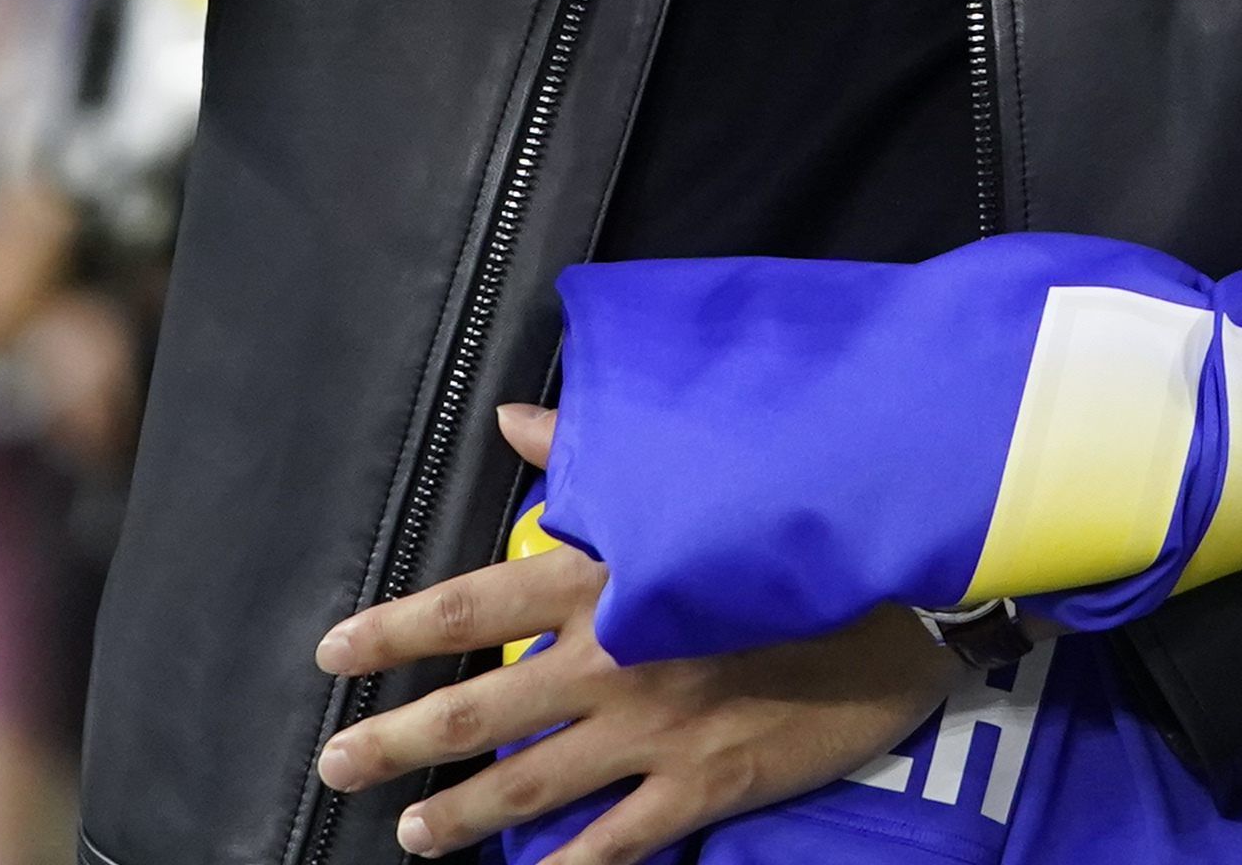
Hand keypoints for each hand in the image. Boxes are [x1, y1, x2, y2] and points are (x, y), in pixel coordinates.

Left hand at [311, 405, 955, 864]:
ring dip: (459, 814)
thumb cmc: (798, 529)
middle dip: (396, 742)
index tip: (335, 650)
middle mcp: (613, 659)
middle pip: (476, 711)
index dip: (394, 630)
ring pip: (529, 784)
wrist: (905, 601)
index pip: (471, 604)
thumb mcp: (697, 479)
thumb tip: (511, 419)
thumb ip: (594, 454)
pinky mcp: (703, 784)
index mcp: (606, 577)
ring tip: (412, 832)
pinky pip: (614, 842)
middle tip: (336, 764)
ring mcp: (654, 731)